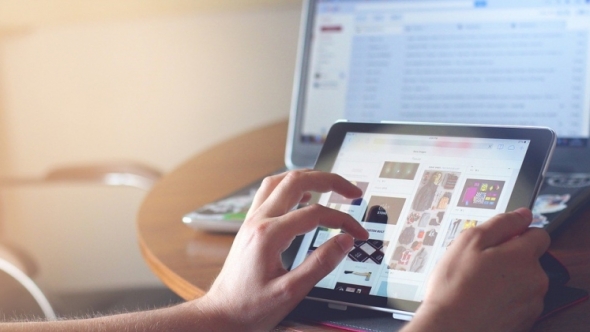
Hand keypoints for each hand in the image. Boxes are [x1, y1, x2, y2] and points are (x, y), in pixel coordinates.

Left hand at [196, 170, 368, 330]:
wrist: (221, 313)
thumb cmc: (250, 307)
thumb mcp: (290, 292)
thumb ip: (320, 264)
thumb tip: (344, 241)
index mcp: (269, 235)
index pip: (315, 214)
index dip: (343, 219)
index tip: (358, 232)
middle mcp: (258, 220)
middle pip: (296, 181)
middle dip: (329, 180)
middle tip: (352, 191)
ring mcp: (252, 220)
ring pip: (280, 181)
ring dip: (308, 178)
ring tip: (330, 185)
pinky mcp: (251, 225)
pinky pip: (270, 192)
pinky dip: (291, 187)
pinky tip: (303, 196)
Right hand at [403, 208, 550, 331]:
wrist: (451, 328)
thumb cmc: (455, 287)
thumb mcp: (469, 241)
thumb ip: (500, 224)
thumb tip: (521, 215)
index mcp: (523, 256)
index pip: (538, 233)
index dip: (517, 233)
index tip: (499, 240)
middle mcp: (535, 279)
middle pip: (530, 258)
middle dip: (509, 257)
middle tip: (480, 264)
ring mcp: (532, 302)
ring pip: (524, 280)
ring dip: (507, 279)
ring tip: (479, 284)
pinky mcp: (525, 320)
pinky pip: (519, 301)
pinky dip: (506, 298)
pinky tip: (483, 299)